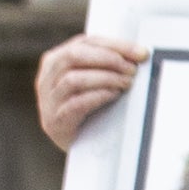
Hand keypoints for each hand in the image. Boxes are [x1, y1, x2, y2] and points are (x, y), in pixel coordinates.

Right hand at [33, 34, 143, 151]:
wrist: (81, 147)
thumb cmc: (94, 108)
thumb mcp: (96, 81)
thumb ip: (107, 64)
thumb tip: (140, 54)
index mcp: (56, 60)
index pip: (85, 42)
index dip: (116, 45)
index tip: (142, 53)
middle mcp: (47, 78)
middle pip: (74, 56)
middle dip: (108, 59)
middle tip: (133, 69)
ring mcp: (48, 100)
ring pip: (72, 79)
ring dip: (105, 78)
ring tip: (127, 83)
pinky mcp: (54, 121)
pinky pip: (75, 104)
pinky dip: (97, 96)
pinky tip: (114, 95)